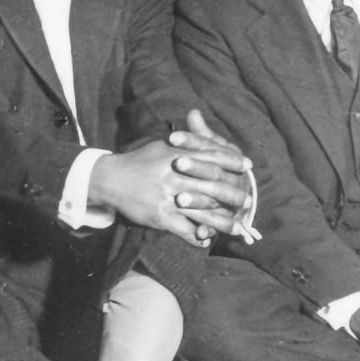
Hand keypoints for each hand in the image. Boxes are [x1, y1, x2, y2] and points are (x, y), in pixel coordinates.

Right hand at [86, 112, 256, 245]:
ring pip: (204, 212)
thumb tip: (198, 121)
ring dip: (223, 222)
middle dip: (233, 195)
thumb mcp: (161, 146)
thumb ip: (184, 140)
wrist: (110, 179)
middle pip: (213, 186)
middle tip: (249, 201)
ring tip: (237, 228)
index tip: (248, 166)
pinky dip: (198, 236)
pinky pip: (185, 229)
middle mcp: (177, 177)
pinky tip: (207, 239)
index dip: (232, 161)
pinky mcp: (162, 217)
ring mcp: (170, 198)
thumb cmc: (137, 161)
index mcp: (178, 157)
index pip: (212, 157)